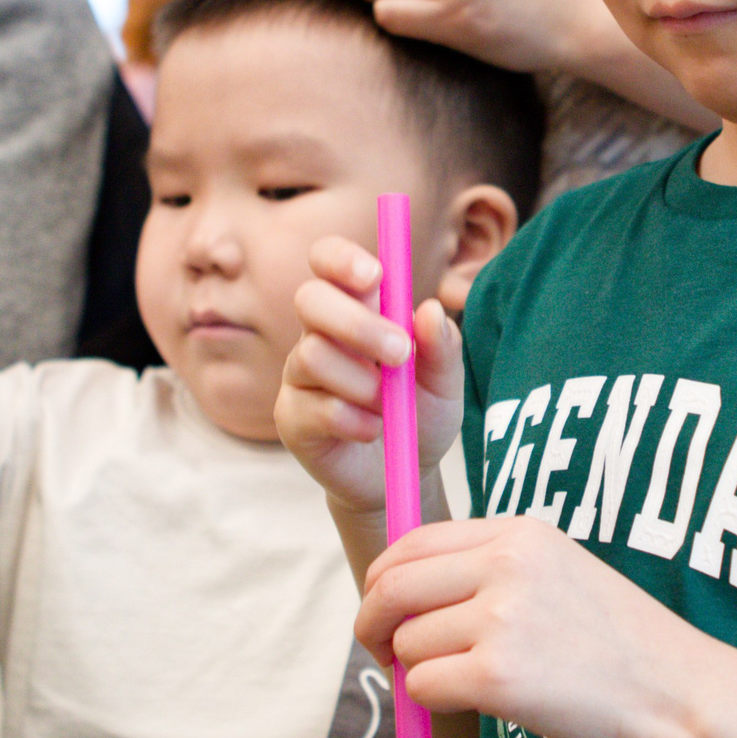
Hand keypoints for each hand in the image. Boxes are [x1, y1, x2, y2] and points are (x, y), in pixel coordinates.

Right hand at [277, 235, 462, 514]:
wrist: (404, 478)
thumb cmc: (420, 416)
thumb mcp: (445, 382)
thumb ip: (443, 346)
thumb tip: (429, 311)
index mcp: (357, 309)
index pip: (328, 262)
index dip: (341, 258)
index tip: (374, 276)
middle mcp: (320, 334)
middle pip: (310, 299)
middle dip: (357, 323)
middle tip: (400, 355)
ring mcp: (300, 376)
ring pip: (312, 355)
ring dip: (362, 383)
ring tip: (387, 407)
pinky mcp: (291, 417)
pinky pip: (313, 406)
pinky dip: (353, 420)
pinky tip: (371, 430)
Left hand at [358, 515, 698, 737]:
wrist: (675, 688)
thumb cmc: (617, 639)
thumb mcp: (557, 569)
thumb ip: (488, 567)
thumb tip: (404, 593)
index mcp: (517, 533)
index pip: (412, 542)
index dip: (382, 579)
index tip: (382, 608)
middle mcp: (505, 566)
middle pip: (392, 589)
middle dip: (371, 624)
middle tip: (379, 652)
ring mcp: (500, 620)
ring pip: (406, 644)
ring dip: (420, 671)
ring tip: (465, 681)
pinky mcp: (496, 677)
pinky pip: (423, 687)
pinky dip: (433, 702)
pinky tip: (474, 703)